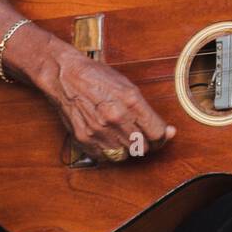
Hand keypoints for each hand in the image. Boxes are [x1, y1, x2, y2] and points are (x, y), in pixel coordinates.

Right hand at [39, 48, 175, 161]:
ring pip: (126, 154)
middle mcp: (116, 117)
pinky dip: (109, 150)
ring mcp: (99, 130)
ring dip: (127, 147)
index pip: (157, 133)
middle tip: (141, 133)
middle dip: (145, 141)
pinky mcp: (85, 139)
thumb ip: (146, 110)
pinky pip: (106, 156)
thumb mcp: (127, 85)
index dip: (162, 136)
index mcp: (130, 101)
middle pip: (143, 146)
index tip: (162, 135)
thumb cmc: (96, 76)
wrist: (65, 75)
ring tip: (122, 132)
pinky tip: (107, 136)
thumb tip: (166, 130)